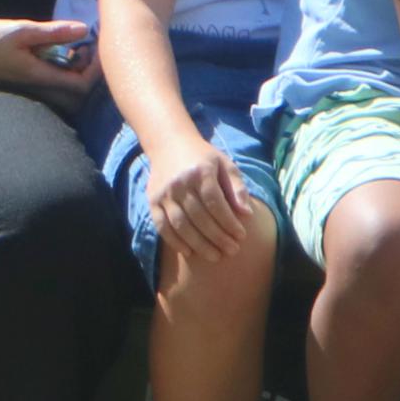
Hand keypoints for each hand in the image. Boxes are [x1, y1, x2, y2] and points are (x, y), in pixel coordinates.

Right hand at [0, 15, 95, 96]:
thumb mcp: (21, 31)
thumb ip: (53, 32)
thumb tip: (84, 29)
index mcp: (41, 77)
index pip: (82, 87)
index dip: (96, 70)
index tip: (96, 47)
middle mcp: (40, 88)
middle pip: (78, 96)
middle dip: (89, 75)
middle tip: (88, 50)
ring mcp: (33, 89)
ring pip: (66, 92)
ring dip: (77, 72)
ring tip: (76, 48)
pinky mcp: (26, 84)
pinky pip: (54, 85)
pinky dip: (64, 71)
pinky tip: (57, 51)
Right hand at [147, 140, 263, 265]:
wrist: (169, 143)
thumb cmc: (203, 157)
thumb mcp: (224, 164)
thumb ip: (237, 187)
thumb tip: (247, 214)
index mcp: (201, 171)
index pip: (216, 203)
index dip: (229, 222)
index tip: (241, 236)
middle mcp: (180, 183)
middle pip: (200, 217)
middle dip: (218, 237)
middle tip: (232, 250)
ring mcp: (164, 193)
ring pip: (181, 225)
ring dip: (199, 244)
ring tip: (215, 256)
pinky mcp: (152, 201)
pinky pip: (162, 226)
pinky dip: (175, 242)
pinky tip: (189, 252)